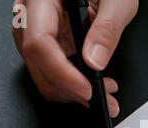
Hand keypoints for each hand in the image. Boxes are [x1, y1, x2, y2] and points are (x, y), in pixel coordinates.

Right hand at [12, 0, 138, 116]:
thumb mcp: (117, 0)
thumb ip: (107, 29)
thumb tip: (94, 62)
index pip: (39, 43)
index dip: (62, 73)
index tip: (87, 90)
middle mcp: (30, 13)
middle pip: (38, 63)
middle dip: (70, 89)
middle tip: (102, 99)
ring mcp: (35, 29)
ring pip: (41, 72)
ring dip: (71, 91)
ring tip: (103, 92)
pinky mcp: (47, 40)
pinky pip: (50, 68)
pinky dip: (70, 83)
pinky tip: (92, 84)